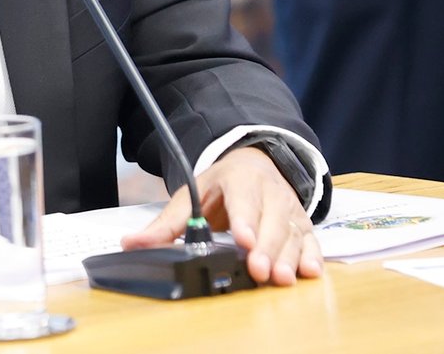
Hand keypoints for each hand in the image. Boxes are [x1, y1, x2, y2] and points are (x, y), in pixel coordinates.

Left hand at [119, 146, 321, 285]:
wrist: (256, 164)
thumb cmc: (222, 185)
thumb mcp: (192, 195)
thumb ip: (165, 224)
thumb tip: (131, 244)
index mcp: (240, 179)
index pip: (243, 199)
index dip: (244, 219)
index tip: (242, 239)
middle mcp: (270, 191)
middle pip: (271, 220)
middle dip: (266, 247)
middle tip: (258, 270)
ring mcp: (289, 208)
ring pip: (292, 232)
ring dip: (288, 257)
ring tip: (280, 278)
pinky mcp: (303, 223)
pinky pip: (311, 240)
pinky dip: (313, 256)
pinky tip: (309, 272)